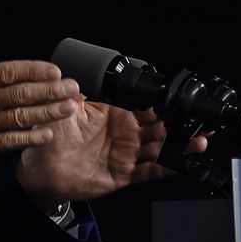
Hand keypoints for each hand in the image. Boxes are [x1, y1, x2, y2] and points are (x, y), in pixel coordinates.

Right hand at [0, 11, 80, 173]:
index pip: (7, 71)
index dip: (33, 70)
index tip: (55, 70)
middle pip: (19, 93)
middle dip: (50, 90)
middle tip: (73, 87)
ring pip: (19, 116)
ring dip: (47, 112)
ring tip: (70, 107)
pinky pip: (8, 142)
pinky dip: (29, 137)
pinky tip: (47, 133)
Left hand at [16, 100, 207, 207]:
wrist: (40, 170)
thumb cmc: (50, 137)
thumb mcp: (65, 106)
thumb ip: (80, 87)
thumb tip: (87, 67)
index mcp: (114, 113)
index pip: (144, 105)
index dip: (162, 103)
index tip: (178, 99)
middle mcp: (124, 133)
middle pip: (159, 126)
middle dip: (180, 122)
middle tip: (199, 118)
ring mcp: (126, 154)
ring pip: (161, 148)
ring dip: (181, 144)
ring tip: (200, 138)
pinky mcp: (124, 174)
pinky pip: (150, 171)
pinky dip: (168, 167)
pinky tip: (183, 161)